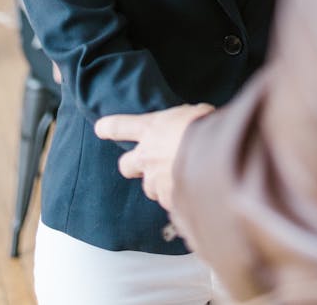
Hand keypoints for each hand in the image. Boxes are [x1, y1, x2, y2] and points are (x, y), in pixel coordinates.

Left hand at [94, 104, 213, 209]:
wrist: (216, 154)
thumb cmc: (207, 127)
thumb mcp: (193, 113)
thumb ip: (182, 124)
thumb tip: (188, 129)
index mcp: (152, 128)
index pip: (121, 126)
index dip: (109, 128)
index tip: (100, 128)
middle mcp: (147, 155)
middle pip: (126, 165)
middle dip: (133, 167)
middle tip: (147, 166)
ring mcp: (156, 180)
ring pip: (151, 188)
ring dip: (162, 185)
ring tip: (184, 179)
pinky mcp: (168, 199)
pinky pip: (170, 203)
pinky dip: (179, 201)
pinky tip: (195, 195)